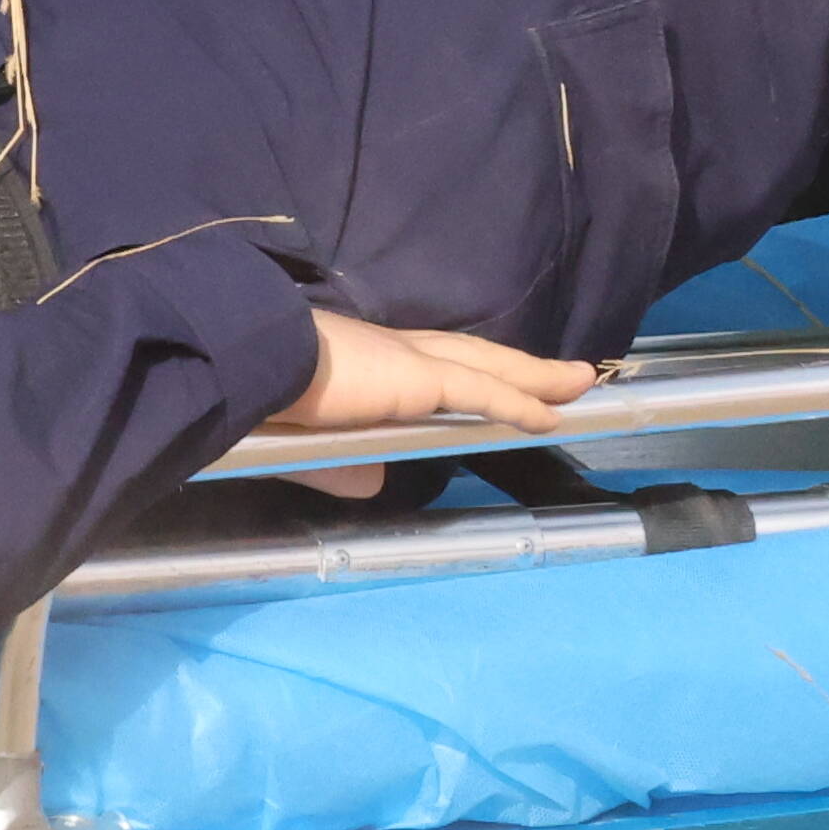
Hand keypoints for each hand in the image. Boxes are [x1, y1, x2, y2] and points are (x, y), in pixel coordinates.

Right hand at [279, 309, 604, 486]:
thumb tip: (369, 480)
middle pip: (475, 356)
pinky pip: (483, 394)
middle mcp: (395, 349)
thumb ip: (339, 465)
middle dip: (521, 366)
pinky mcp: (420, 378)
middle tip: (568, 373)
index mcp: (367, 360)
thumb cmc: (264, 395)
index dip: (473, 367)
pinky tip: (552, 415)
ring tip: (579, 382)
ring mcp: (411, 361)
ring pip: (490, 367)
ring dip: (537, 377)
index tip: (501, 373)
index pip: (434, 362)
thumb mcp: (305, 442)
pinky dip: (520, 404)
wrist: (249, 363)